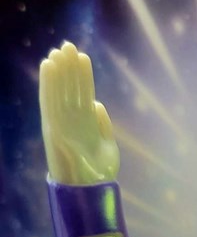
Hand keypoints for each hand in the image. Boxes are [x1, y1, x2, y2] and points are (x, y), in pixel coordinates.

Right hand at [39, 41, 119, 183]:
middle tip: (68, 44)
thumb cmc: (100, 173)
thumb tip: (97, 103)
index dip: (82, 76)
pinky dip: (48, 83)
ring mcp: (61, 124)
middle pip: (70, 89)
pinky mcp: (52, 128)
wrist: (91, 191)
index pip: (83, 94)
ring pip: (59, 91)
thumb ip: (103, 125)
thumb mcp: (107, 145)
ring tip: (58, 51)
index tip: (82, 57)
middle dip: (69, 68)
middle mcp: (71, 121)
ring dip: (58, 71)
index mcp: (85, 124)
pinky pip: (49, 101)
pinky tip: (48, 66)